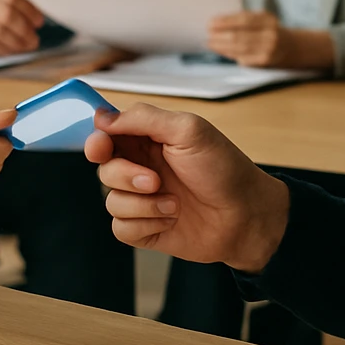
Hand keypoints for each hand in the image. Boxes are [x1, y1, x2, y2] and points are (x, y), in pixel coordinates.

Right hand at [0, 0, 44, 54]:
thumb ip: (0, 0)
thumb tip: (33, 17)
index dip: (29, 9)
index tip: (39, 20)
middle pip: (7, 15)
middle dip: (25, 29)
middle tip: (35, 38)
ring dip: (18, 42)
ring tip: (26, 46)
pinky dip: (4, 50)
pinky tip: (11, 51)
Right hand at [83, 103, 289, 270]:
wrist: (247, 217)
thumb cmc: (224, 169)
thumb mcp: (188, 130)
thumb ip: (143, 118)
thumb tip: (102, 116)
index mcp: (150, 139)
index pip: (108, 134)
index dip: (98, 140)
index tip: (100, 146)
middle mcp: (143, 168)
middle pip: (104, 169)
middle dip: (124, 175)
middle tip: (153, 180)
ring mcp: (144, 199)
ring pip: (110, 200)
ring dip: (142, 204)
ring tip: (174, 203)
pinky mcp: (146, 228)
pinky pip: (121, 228)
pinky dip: (145, 223)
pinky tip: (171, 220)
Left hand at [207, 11, 291, 66]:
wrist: (291, 47)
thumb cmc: (268, 31)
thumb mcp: (260, 20)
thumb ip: (242, 21)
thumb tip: (215, 24)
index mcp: (268, 19)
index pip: (244, 20)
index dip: (225, 22)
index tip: (211, 23)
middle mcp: (270, 34)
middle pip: (240, 36)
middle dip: (220, 36)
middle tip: (208, 35)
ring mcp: (269, 49)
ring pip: (240, 48)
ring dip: (222, 46)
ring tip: (211, 43)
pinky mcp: (265, 62)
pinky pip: (243, 58)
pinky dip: (230, 54)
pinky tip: (222, 50)